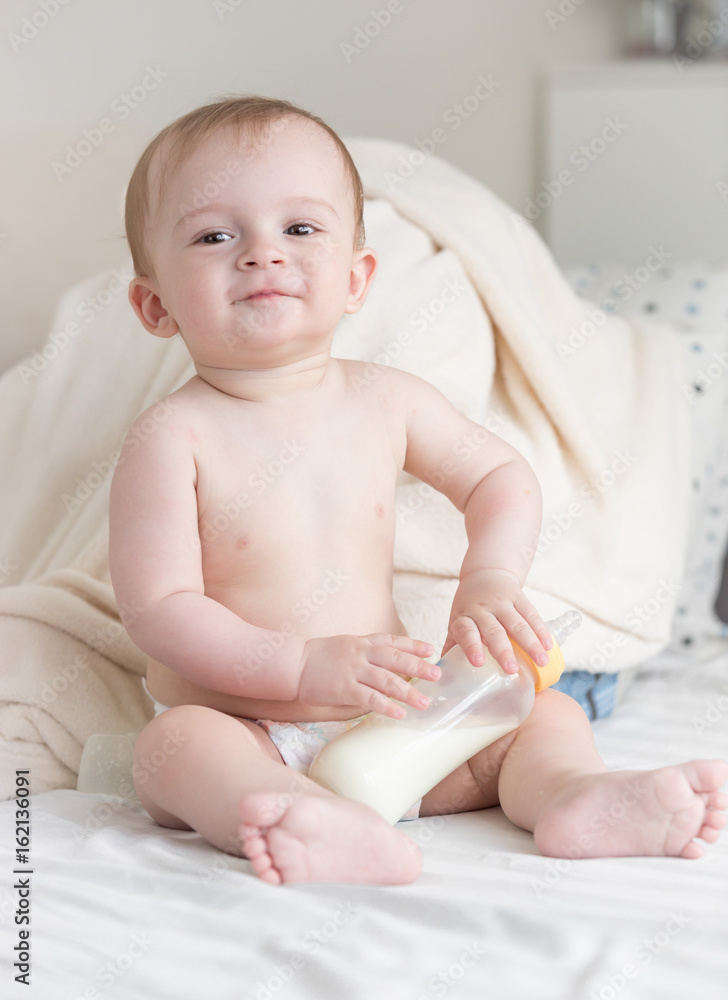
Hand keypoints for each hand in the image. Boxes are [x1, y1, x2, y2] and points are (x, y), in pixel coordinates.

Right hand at [297, 633, 439, 718]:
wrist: (293, 663)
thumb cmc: (319, 657)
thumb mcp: (345, 645)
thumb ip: (365, 653)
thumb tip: (387, 668)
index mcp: (362, 642)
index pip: (393, 640)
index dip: (413, 645)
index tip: (430, 649)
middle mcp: (361, 653)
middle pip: (396, 659)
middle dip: (419, 667)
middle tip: (438, 675)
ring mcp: (353, 670)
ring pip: (387, 680)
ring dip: (408, 691)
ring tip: (424, 702)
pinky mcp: (344, 688)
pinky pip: (369, 698)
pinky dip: (386, 706)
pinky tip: (399, 713)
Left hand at [443, 569, 552, 673]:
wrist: (484, 573)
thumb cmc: (468, 607)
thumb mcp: (457, 622)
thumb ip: (452, 646)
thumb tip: (442, 676)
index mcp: (464, 618)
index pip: (467, 632)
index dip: (472, 647)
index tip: (478, 662)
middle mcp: (481, 609)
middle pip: (494, 631)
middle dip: (503, 651)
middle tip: (512, 670)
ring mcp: (501, 602)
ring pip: (517, 623)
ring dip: (530, 643)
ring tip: (541, 661)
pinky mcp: (518, 596)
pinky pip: (531, 614)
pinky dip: (541, 630)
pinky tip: (548, 645)